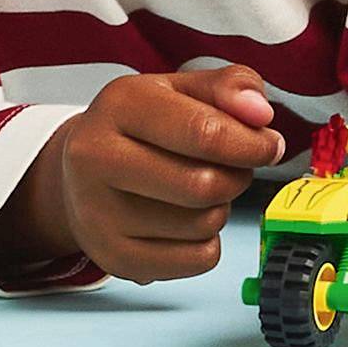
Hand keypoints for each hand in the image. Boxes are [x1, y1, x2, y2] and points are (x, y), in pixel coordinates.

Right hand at [18, 66, 286, 284]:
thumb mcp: (182, 88)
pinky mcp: (112, 257)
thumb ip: (231, 86)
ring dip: (222, 208)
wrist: (77, 172)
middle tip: (236, 166)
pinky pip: (196, 260)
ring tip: (201, 188)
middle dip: (238, 176)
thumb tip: (261, 113)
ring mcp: (98, 214)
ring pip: (204, 225)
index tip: (270, 145)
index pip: (204, 132)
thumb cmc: (142, 126)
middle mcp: (97, 158)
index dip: (252, 143)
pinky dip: (208, 242)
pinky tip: (186, 219)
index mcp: (121, 105)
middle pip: (204, 185)